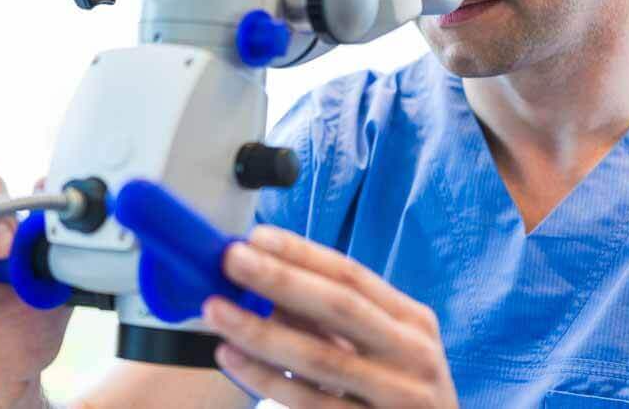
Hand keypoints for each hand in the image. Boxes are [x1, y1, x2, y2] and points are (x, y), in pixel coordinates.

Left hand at [203, 225, 457, 407]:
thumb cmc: (395, 390)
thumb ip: (329, 318)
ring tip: (216, 310)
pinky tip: (231, 358)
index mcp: (411, 320)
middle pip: (339, 307)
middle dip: (280, 279)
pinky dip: (266, 379)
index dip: (302, 253)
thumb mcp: (378, 346)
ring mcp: (399, 396)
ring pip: (320, 358)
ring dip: (260, 332)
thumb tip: (263, 280)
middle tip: (231, 260)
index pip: (351, 275)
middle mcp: (413, 353)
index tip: (256, 236)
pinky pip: (311, 402)